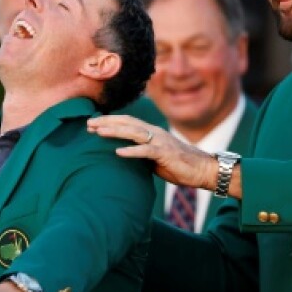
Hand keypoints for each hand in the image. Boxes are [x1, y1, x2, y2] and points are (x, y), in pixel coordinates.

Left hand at [87, 115, 228, 194]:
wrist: (202, 170)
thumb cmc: (179, 165)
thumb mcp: (156, 159)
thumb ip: (142, 154)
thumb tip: (125, 157)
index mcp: (152, 132)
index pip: (128, 122)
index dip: (110, 121)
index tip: (92, 124)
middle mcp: (155, 133)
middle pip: (127, 123)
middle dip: (107, 122)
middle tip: (88, 124)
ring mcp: (161, 142)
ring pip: (134, 133)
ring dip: (115, 132)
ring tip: (98, 132)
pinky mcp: (165, 154)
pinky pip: (146, 151)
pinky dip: (131, 151)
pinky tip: (118, 152)